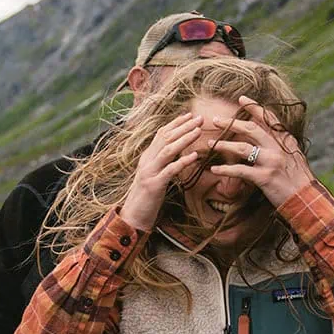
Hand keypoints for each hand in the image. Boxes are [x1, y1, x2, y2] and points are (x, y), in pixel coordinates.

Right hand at [119, 112, 202, 229]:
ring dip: (184, 139)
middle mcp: (147, 161)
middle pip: (166, 138)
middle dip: (184, 126)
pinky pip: (170, 170)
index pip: (161, 134)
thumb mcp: (154, 175)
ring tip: (198, 131)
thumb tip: (176, 152)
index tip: (190, 115)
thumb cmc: (146, 198)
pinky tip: (195, 156)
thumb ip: (162, 163)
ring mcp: (149, 172)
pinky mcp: (154, 185)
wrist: (132, 217)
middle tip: (200, 118)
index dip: (175, 123)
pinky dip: (183, 161)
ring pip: (168, 150)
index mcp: (147, 157)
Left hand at [205, 96, 313, 207]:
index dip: (254, 107)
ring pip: (242, 147)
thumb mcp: (295, 157)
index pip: (269, 118)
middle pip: (251, 129)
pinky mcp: (264, 177)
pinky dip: (225, 170)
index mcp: (286, 141)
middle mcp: (278, 148)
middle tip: (215, 120)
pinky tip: (215, 170)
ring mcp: (271, 162)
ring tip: (210, 144)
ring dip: (224, 144)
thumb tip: (268, 138)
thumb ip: (282, 146)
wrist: (308, 199)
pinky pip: (240, 170)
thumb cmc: (300, 180)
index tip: (241, 99)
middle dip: (231, 123)